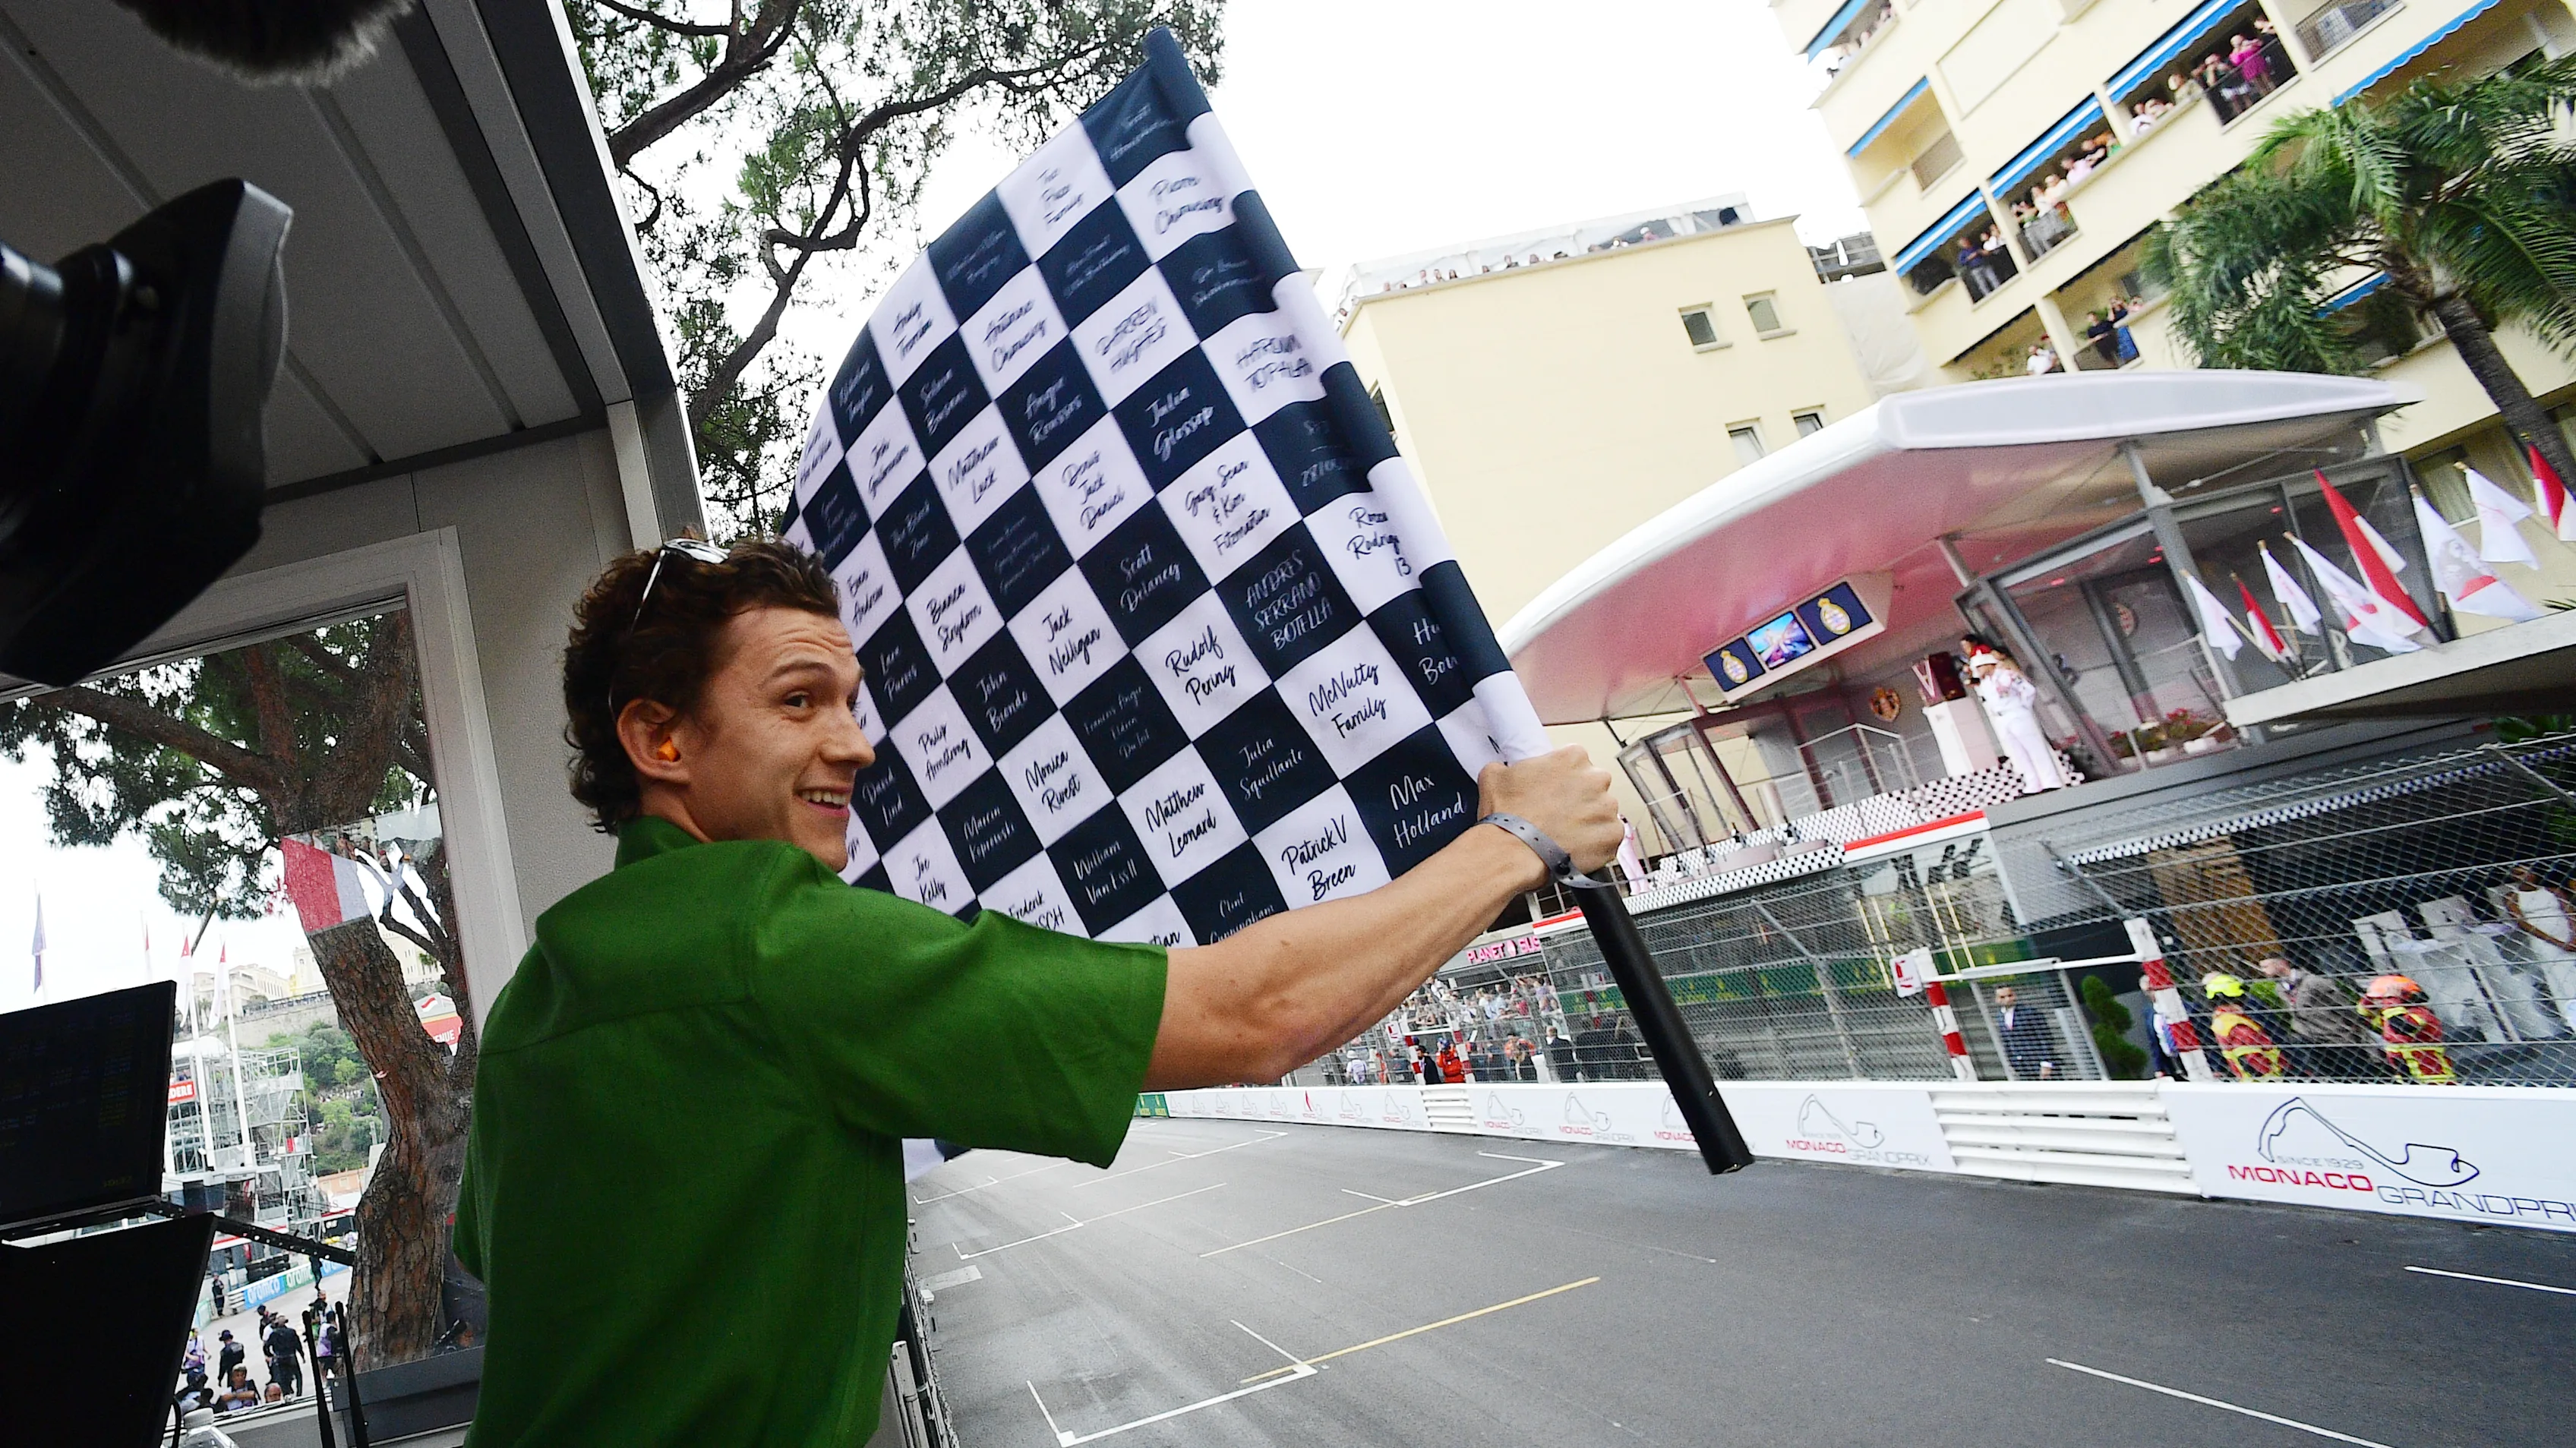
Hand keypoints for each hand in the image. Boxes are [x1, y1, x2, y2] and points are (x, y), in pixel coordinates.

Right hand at [1478, 746, 1621, 880]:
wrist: (1512, 851)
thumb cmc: (1506, 816)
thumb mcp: (1495, 776)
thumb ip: (1510, 767)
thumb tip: (1508, 771)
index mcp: (1573, 757)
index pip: (1576, 763)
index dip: (1564, 780)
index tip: (1556, 793)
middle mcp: (1596, 778)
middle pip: (1594, 786)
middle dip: (1580, 799)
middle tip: (1560, 815)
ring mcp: (1607, 808)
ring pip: (1602, 813)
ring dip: (1589, 822)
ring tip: (1565, 835)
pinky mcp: (1612, 835)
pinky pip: (1608, 838)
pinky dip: (1595, 844)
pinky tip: (1575, 848)